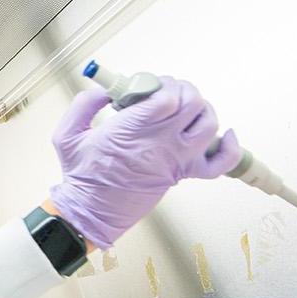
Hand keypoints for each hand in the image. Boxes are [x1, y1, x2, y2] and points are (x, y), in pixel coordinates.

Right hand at [47, 79, 240, 247]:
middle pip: (192, 104)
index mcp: (132, 131)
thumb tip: (105, 91)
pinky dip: (230, 147)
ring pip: (208, 124)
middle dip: (180, 90)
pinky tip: (225, 134)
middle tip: (163, 92)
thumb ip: (83, 104)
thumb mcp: (66, 134)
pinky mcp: (182, 175)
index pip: (166, 97)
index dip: (160, 84)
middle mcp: (160, 144)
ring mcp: (176, 160)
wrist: (91, 213)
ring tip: (184, 106)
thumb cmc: (81, 176)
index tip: (146, 85)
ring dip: (202, 108)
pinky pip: (220, 163)